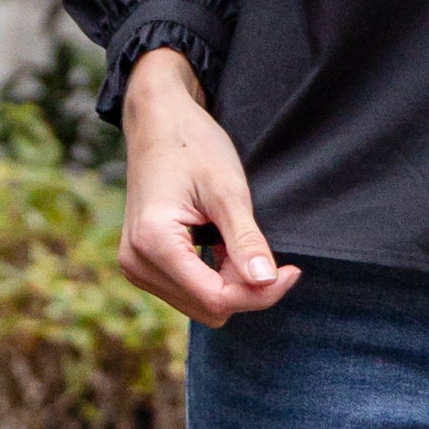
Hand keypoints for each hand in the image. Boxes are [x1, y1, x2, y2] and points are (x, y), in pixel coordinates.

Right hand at [117, 47, 300, 325]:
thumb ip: (246, 240)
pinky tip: (221, 244)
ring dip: (229, 282)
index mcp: (154, 243)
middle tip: (261, 247)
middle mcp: (137, 262)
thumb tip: (267, 283)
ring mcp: (136, 266)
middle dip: (244, 287)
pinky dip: (214, 276)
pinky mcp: (142, 264)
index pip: (216, 298)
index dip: (261, 293)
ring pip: (201, 304)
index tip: (292, 270)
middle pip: (210, 306)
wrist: (158, 122)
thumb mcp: (227, 190)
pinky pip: (189, 291)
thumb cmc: (192, 145)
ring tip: (235, 238)